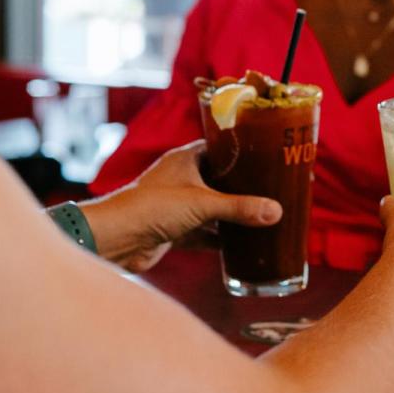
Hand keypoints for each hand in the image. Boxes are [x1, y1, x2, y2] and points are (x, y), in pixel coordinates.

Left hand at [81, 141, 280, 271]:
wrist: (117, 239)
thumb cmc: (152, 207)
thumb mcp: (203, 203)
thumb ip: (240, 208)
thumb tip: (276, 211)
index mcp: (185, 159)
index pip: (219, 147)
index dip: (242, 151)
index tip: (268, 155)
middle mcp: (182, 179)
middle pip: (220, 180)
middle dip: (243, 187)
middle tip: (273, 189)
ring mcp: (178, 205)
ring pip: (213, 208)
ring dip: (233, 214)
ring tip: (264, 216)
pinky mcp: (174, 230)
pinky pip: (205, 232)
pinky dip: (221, 239)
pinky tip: (242, 244)